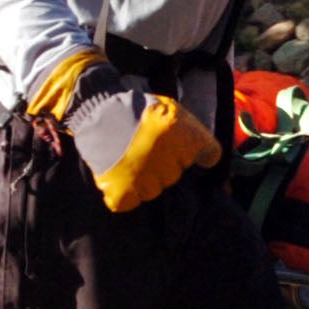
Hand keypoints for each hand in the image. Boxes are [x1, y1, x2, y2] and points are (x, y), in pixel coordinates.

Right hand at [29, 47, 221, 211]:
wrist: (97, 109)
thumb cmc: (136, 107)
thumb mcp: (172, 109)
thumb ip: (193, 132)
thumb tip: (209, 160)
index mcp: (187, 140)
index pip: (211, 155)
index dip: (199, 152)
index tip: (191, 150)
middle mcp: (171, 164)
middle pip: (176, 174)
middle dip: (166, 163)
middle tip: (147, 147)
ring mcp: (146, 181)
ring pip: (154, 190)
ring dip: (145, 179)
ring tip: (130, 158)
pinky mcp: (124, 193)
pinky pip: (130, 201)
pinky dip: (125, 193)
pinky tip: (120, 175)